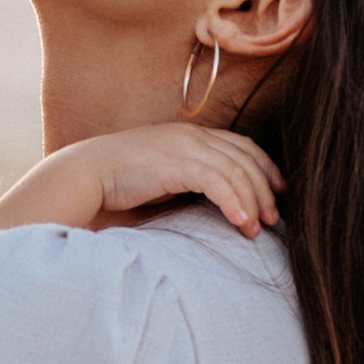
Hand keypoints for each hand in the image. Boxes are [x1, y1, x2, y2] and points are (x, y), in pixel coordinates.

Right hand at [65, 123, 283, 238]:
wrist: (85, 175)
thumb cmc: (120, 184)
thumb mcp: (165, 179)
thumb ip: (190, 184)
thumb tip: (216, 207)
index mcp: (190, 135)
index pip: (241, 146)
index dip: (265, 168)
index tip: (278, 193)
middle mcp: (192, 136)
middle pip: (245, 158)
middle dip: (265, 190)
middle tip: (274, 219)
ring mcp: (185, 146)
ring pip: (236, 171)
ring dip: (252, 202)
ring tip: (256, 229)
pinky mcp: (176, 163)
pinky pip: (218, 182)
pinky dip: (234, 203)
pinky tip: (240, 223)